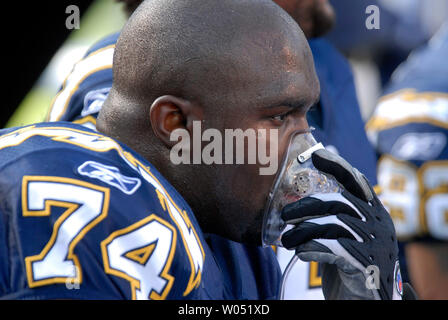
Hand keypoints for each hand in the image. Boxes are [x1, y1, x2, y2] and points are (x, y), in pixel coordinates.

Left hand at [280, 149, 406, 299]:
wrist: (366, 300)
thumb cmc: (349, 265)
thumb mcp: (342, 238)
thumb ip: (330, 220)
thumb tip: (295, 203)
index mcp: (373, 212)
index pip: (356, 180)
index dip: (337, 166)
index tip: (316, 156)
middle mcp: (378, 224)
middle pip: (339, 202)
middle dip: (306, 206)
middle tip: (284, 216)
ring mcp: (375, 243)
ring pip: (333, 224)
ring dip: (303, 231)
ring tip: (286, 241)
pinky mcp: (367, 264)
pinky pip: (335, 247)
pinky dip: (313, 248)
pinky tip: (302, 254)